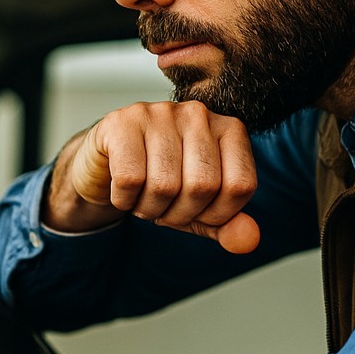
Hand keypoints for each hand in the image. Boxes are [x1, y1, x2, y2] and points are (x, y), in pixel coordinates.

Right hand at [43, 101, 259, 253]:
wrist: (107, 168)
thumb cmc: (160, 183)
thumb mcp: (199, 211)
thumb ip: (227, 226)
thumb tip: (248, 241)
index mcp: (228, 129)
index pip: (240, 186)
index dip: (218, 215)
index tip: (198, 213)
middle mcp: (198, 114)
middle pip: (202, 186)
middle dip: (180, 214)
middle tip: (164, 209)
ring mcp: (159, 112)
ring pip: (164, 185)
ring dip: (149, 209)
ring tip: (144, 198)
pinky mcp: (122, 121)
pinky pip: (130, 179)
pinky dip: (124, 199)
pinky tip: (124, 189)